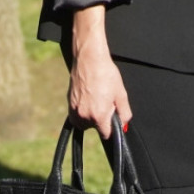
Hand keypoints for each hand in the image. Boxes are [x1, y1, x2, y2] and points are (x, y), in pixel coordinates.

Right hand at [69, 5, 132, 137]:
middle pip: (94, 128)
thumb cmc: (106, 73)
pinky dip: (82, 111)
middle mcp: (84, 116)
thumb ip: (124, 112)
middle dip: (100, 119)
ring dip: (90, 117)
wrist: (89, 59)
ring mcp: (74, 110)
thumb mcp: (121, 93)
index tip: (112, 119)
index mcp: (99, 115)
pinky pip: (75, 115)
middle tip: (105, 102)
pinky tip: (88, 99)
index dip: (111, 127)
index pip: (106, 134)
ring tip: (96, 99)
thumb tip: (124, 124)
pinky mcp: (69, 104)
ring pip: (83, 123)